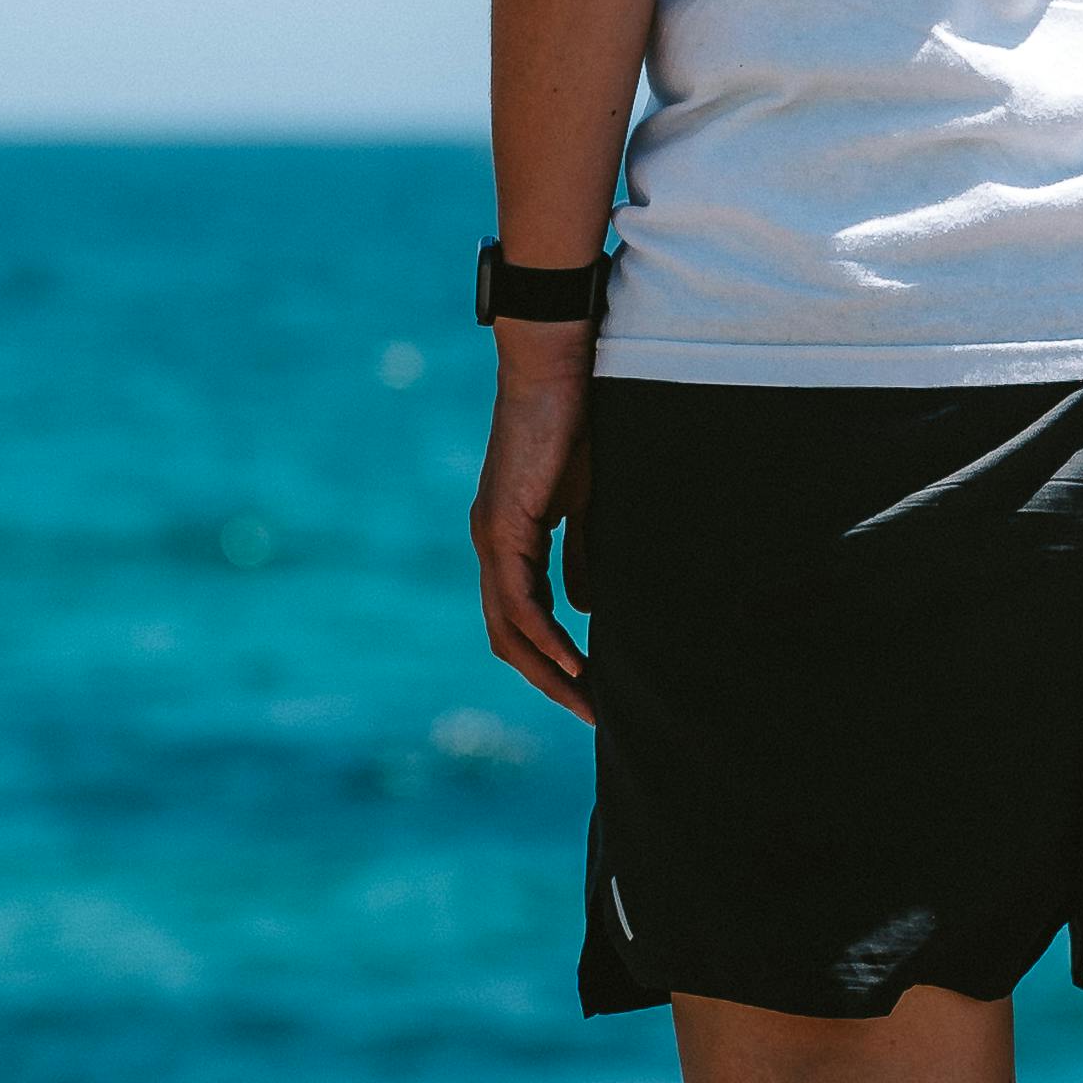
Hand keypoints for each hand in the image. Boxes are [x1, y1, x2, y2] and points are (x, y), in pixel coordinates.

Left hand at [470, 332, 595, 716]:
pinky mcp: (503, 525)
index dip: (551, 660)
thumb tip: (586, 608)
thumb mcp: (587, 504)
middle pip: (508, 637)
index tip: (590, 691)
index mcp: (507, 539)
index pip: (519, 619)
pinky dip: (546, 636)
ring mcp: (491, 537)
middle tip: (592, 714)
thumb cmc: (576, 425)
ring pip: (509, 627)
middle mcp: (490, 544)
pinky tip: (577, 661)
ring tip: (589, 701)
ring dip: (548, 671)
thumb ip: (583, 556)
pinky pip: (521, 600)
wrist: (558, 367)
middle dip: (549, 681)